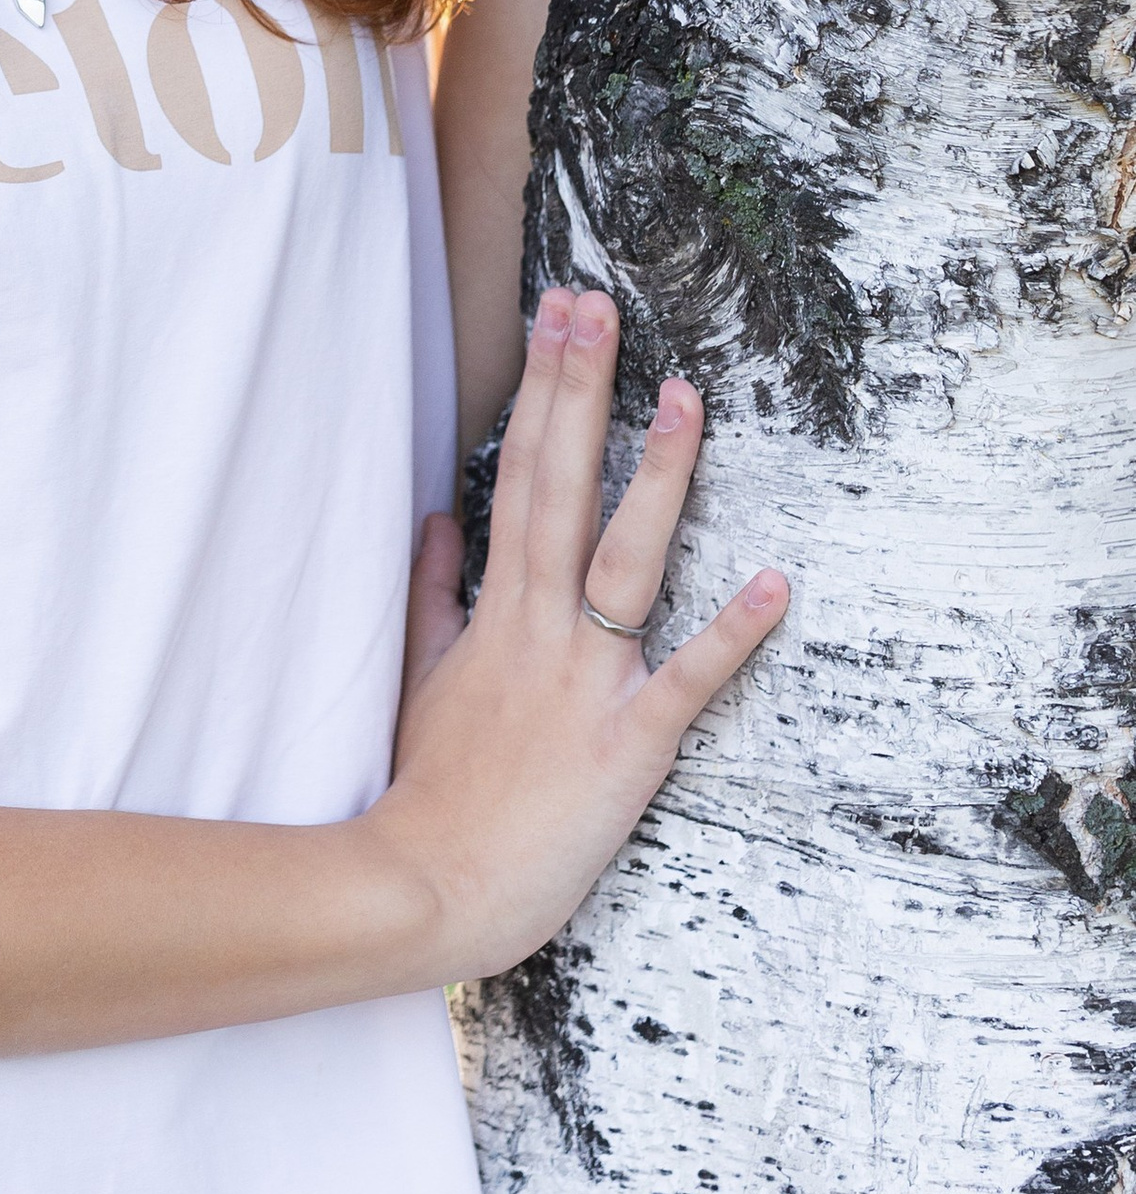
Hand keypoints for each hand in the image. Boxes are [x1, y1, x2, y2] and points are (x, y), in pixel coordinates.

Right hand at [379, 286, 786, 981]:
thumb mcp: (418, 677)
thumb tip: (437, 522)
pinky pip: (686, 680)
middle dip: (579, 392)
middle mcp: (540, 628)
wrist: (422, 884)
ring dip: (660, 477)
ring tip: (687, 396)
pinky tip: (774, 581)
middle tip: (596, 308)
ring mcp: (585, 681)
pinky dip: (731, 633)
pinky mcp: (627, 744)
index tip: (556, 320)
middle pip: (561, 488)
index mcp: (495, 611)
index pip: (516, 475)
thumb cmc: (423, 790)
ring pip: (626, 559)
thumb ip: (433, 595)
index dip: (539, 392)